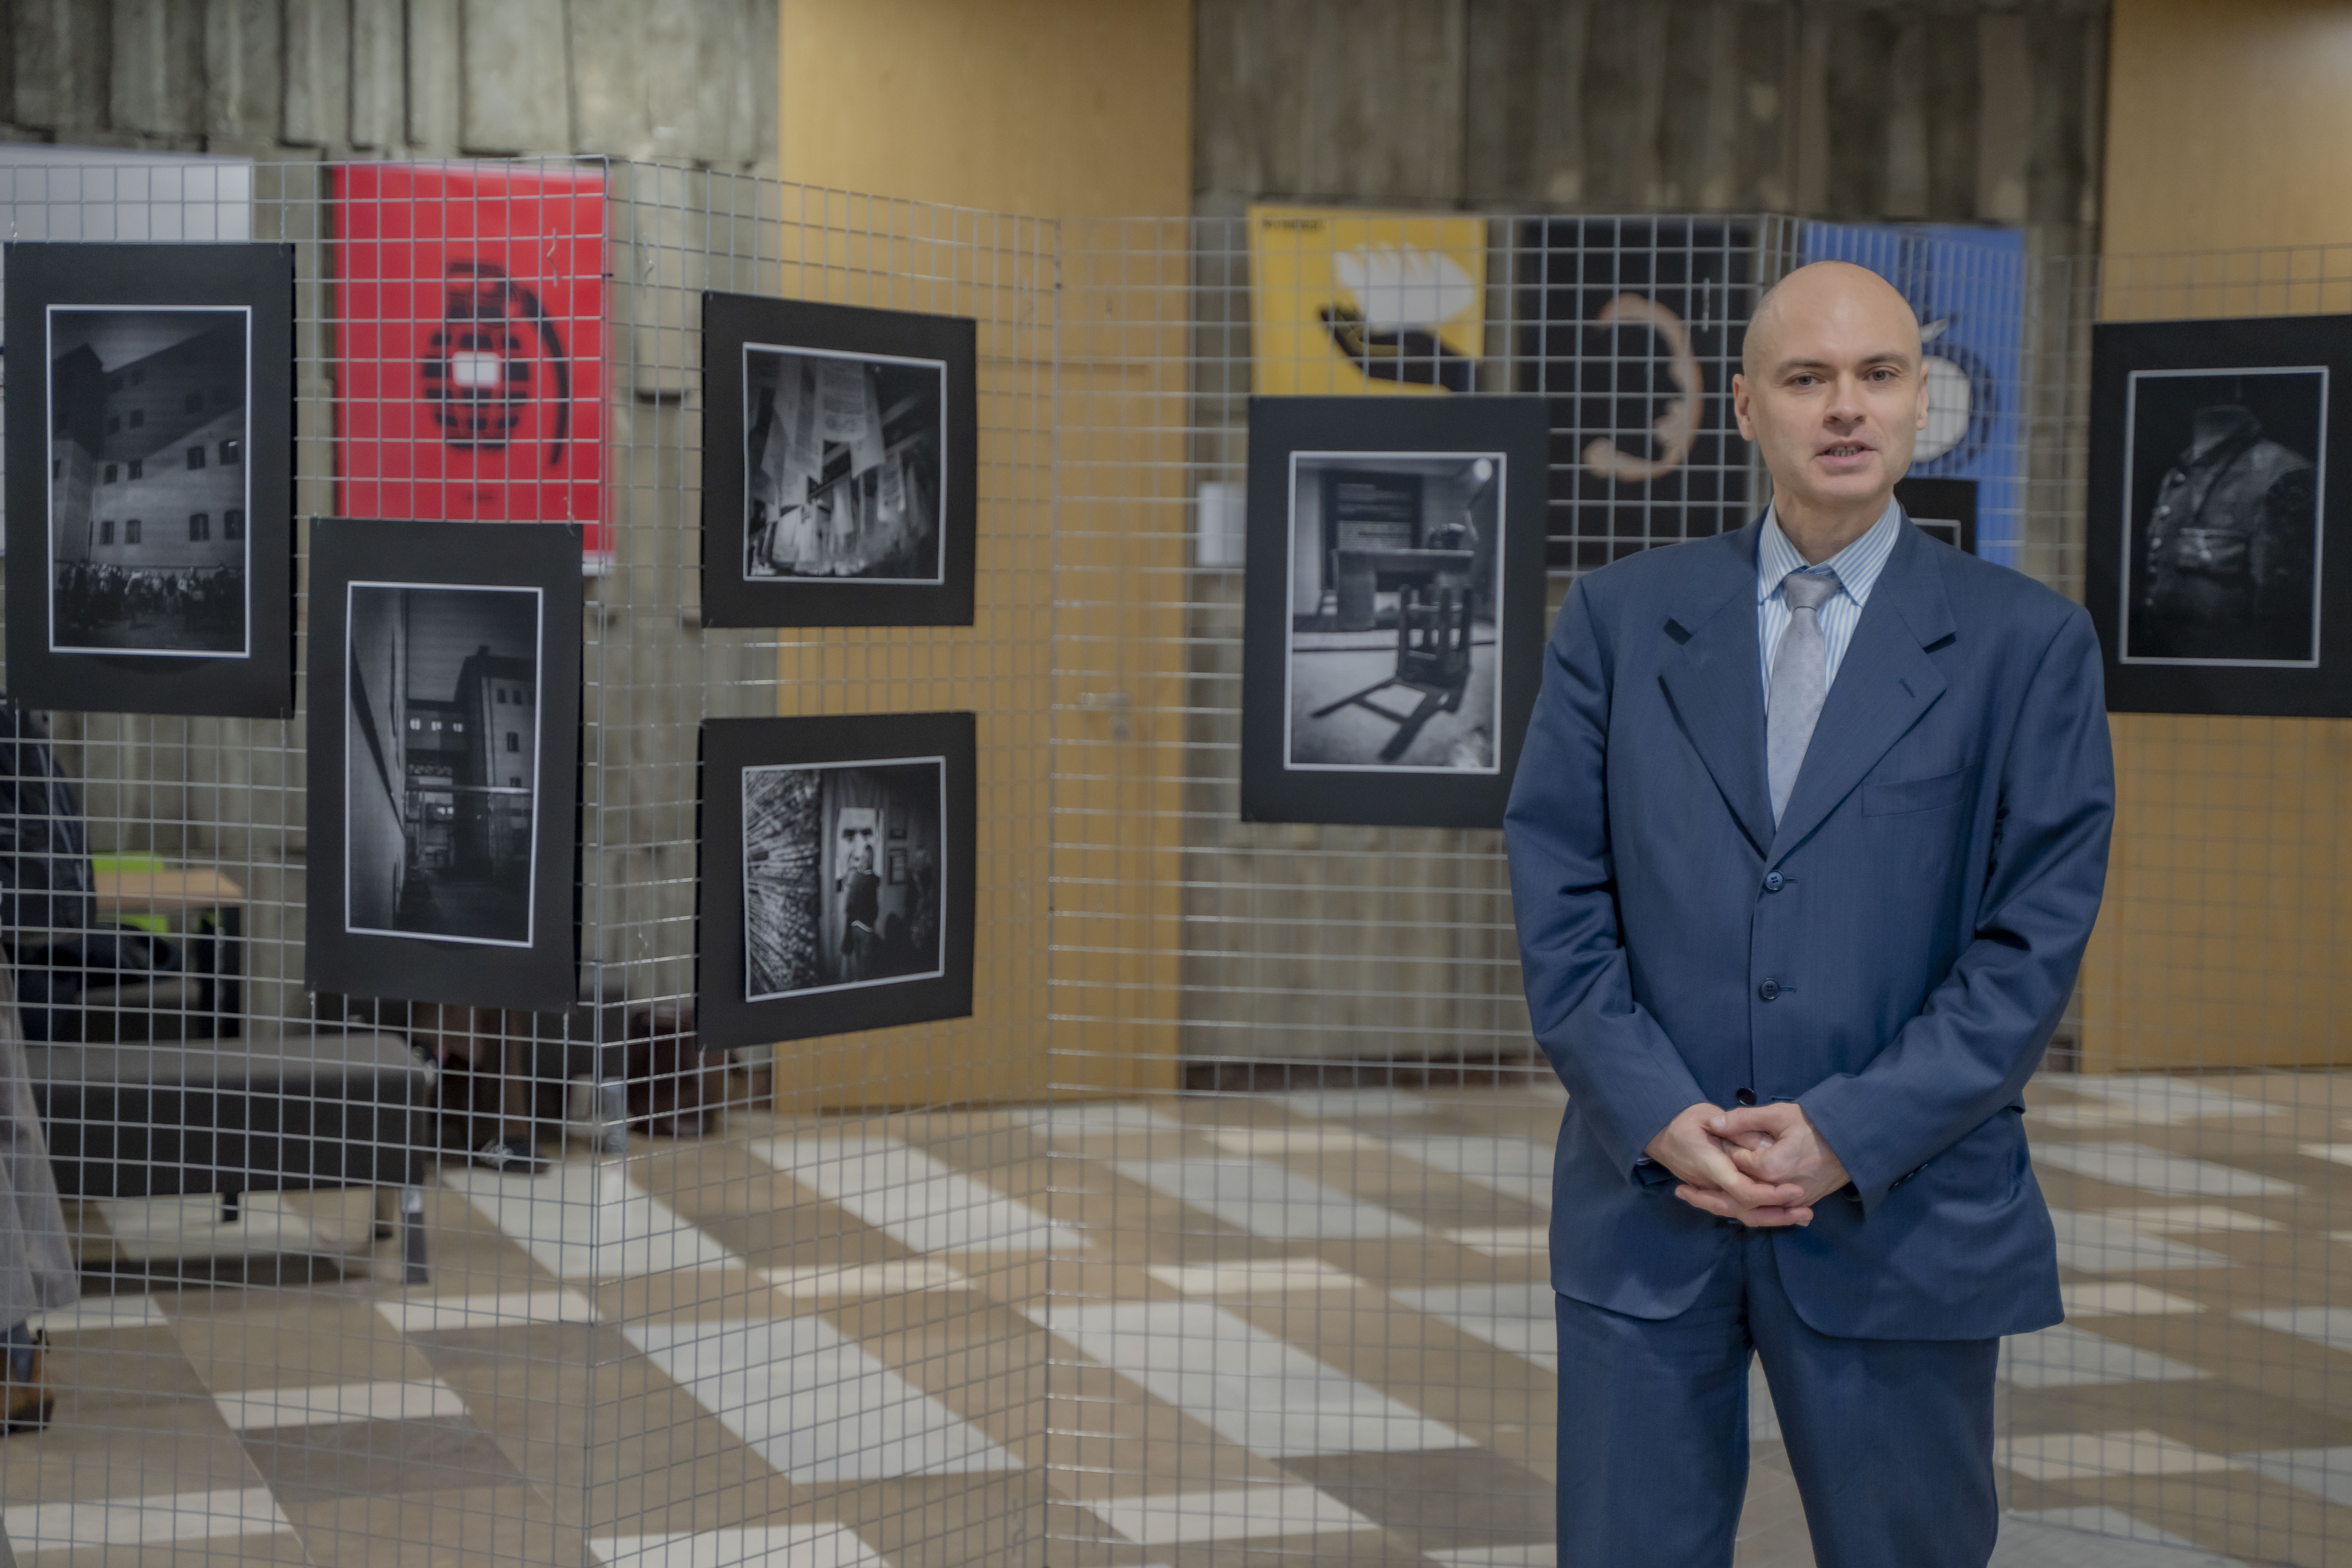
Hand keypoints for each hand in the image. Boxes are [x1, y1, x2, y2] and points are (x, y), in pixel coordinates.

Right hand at [1643, 1103, 1805, 1222]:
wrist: (1659, 1133)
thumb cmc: (1684, 1120)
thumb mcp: (1708, 1115)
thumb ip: (1736, 1129)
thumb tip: (1762, 1146)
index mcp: (1709, 1164)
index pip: (1740, 1188)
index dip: (1768, 1194)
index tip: (1794, 1190)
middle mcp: (1709, 1184)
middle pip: (1744, 1210)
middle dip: (1777, 1214)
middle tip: (1807, 1213)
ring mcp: (1710, 1192)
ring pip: (1741, 1214)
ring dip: (1773, 1218)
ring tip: (1801, 1217)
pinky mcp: (1714, 1194)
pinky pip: (1737, 1210)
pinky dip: (1760, 1214)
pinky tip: (1781, 1215)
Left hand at [1705, 1103, 1851, 1227]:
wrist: (1855, 1143)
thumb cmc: (1817, 1125)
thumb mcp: (1779, 1114)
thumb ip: (1744, 1119)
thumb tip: (1713, 1124)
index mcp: (1770, 1168)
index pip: (1734, 1164)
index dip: (1723, 1151)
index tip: (1713, 1141)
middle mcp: (1778, 1191)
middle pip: (1736, 1194)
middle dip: (1709, 1192)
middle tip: (1683, 1188)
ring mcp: (1791, 1201)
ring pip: (1751, 1209)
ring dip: (1725, 1204)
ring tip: (1699, 1198)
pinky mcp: (1801, 1204)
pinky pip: (1768, 1212)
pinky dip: (1749, 1208)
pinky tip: (1733, 1202)